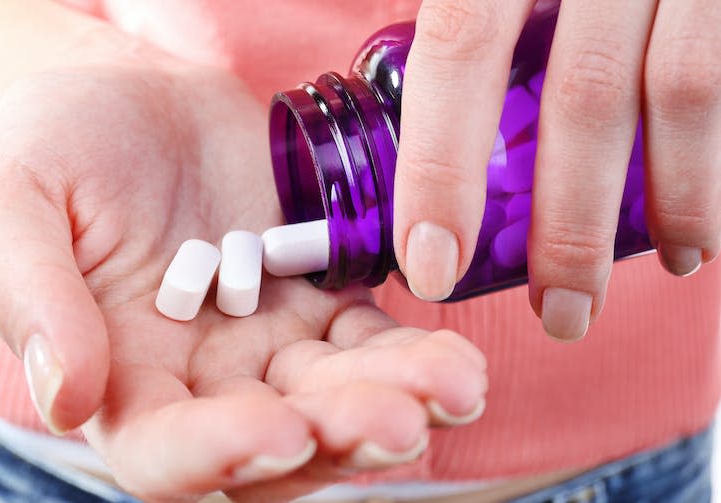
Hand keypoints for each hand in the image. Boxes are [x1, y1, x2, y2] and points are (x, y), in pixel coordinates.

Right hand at [0, 52, 486, 500]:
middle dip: (340, 435)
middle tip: (400, 423)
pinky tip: (454, 359)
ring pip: (337, 397)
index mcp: (122, 375)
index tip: (280, 433)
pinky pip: (369, 341)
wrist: (138, 98)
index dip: (219, 453)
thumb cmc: (62, 144)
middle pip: (276, 438)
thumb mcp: (15, 202)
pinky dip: (411, 354)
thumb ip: (32, 297)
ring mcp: (269, 342)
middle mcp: (203, 378)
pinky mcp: (320, 299)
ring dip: (396, 401)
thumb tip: (66, 398)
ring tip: (456, 388)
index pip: (166, 448)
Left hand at [394, 0, 720, 338]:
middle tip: (561, 316)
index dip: (440, 172)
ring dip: (679, 202)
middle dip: (569, 228)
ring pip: (683, 90)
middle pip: (582, 97)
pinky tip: (709, 213)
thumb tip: (389, 111)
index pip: (457, 57)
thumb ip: (452, 19)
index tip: (429, 267)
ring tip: (669, 268)